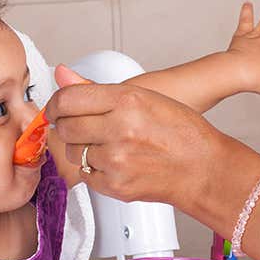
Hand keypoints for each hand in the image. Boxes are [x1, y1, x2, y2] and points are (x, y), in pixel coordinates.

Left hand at [46, 71, 234, 209]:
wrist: (203, 169)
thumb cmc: (182, 132)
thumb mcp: (145, 96)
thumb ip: (97, 89)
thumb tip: (63, 75)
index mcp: (127, 100)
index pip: (67, 99)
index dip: (56, 104)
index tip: (57, 109)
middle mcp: (120, 129)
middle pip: (66, 128)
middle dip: (69, 127)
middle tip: (84, 127)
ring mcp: (116, 160)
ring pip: (73, 153)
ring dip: (83, 149)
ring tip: (108, 146)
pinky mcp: (115, 185)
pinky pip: (86, 174)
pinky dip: (95, 169)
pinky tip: (116, 162)